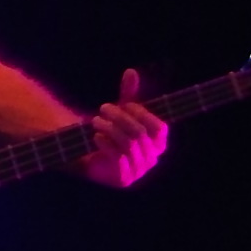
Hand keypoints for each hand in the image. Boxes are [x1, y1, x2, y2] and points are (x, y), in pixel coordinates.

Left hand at [79, 68, 168, 186]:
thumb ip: (128, 93)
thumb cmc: (112, 130)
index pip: (159, 127)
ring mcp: (140, 170)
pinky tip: (96, 136)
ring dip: (110, 129)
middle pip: (140, 133)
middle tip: (102, 108)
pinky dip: (106, 144)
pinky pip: (118, 159)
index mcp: (159, 142)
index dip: (142, 113)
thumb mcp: (121, 111)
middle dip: (120, 118)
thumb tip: (130, 71)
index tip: (125, 103)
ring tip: (96, 120)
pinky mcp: (124, 179)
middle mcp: (153, 157)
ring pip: (128, 145)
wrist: (90, 153)